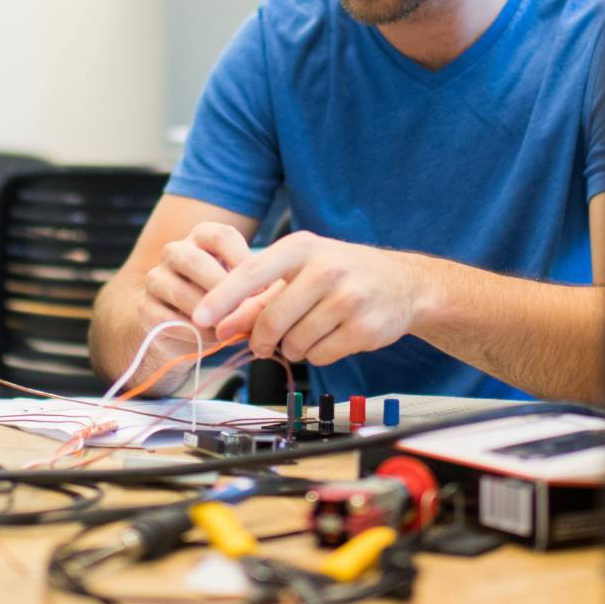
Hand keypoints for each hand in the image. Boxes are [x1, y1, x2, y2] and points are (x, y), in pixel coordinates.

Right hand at [134, 223, 281, 362]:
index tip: (262, 287)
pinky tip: (212, 340)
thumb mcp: (240, 286)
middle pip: (195, 261)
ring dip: (210, 315)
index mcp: (202, 237)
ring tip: (231, 330)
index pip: (221, 236)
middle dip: (223, 289)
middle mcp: (174, 251)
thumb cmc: (223, 301)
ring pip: (181, 292)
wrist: (184, 327)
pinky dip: (194, 334)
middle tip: (244, 311)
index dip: (243, 260)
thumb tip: (270, 299)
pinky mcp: (145, 308)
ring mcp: (156, 278)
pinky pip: (168, 320)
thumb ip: (252, 287)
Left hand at [191, 231, 425, 366]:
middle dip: (262, 339)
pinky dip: (318, 354)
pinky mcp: (364, 328)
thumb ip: (262, 296)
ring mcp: (347, 299)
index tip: (200, 317)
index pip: (251, 273)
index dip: (222, 298)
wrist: (404, 284)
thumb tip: (222, 326)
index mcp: (302, 247)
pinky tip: (332, 337)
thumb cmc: (343, 274)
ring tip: (311, 330)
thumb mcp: (302, 270)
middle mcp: (325, 269)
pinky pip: (320, 356)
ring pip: (294, 343)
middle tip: (264, 343)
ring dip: (293, 347)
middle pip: (271, 320)